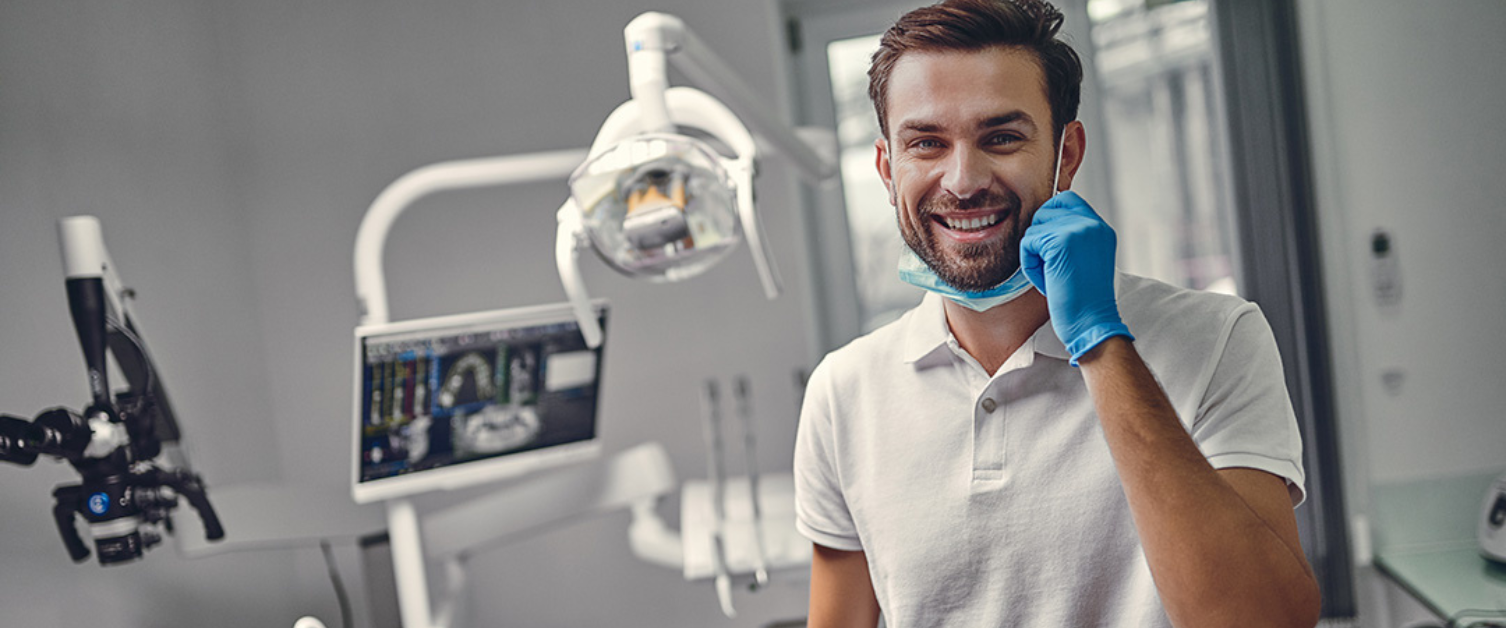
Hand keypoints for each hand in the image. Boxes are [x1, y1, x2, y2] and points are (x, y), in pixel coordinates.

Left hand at [1020, 191, 1132, 364]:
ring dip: (1035, 254)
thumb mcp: (1084, 259)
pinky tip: (1047, 280)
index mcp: (1100, 228)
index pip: (1066, 200)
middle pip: (1046, 210)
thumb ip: (1070, 237)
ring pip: (1034, 228)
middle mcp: (1092, 224)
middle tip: (1052, 265)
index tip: (1050, 247)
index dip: (1050, 219)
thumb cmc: (1083, 299)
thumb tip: (1042, 223)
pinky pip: (1027, 243)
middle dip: (1040, 237)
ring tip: (1053, 275)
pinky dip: (1030, 265)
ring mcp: (1078, 230)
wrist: (1091, 322)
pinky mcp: (1060, 242)